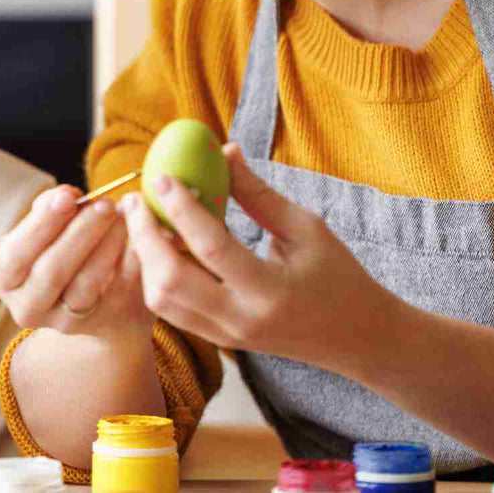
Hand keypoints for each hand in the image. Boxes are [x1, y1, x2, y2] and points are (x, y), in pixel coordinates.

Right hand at [0, 184, 149, 347]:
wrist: (92, 295)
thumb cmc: (62, 249)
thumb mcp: (46, 230)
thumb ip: (51, 209)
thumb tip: (66, 195)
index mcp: (5, 279)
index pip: (15, 254)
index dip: (41, 224)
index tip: (67, 197)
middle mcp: (28, 307)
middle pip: (51, 271)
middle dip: (80, 232)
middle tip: (104, 203)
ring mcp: (64, 322)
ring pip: (85, 285)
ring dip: (106, 246)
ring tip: (122, 216)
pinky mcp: (100, 324)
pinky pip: (116, 293)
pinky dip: (129, 262)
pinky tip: (139, 237)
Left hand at [120, 144, 395, 373]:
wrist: (357, 337)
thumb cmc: (337, 275)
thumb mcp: (305, 227)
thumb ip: (258, 194)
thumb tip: (223, 150)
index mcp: (269, 291)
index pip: (211, 247)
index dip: (181, 207)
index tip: (162, 175)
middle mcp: (241, 320)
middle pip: (170, 280)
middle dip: (145, 236)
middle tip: (136, 200)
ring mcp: (227, 337)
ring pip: (162, 300)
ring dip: (146, 257)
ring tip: (144, 220)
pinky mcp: (220, 342)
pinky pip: (171, 311)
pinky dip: (156, 277)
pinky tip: (160, 246)